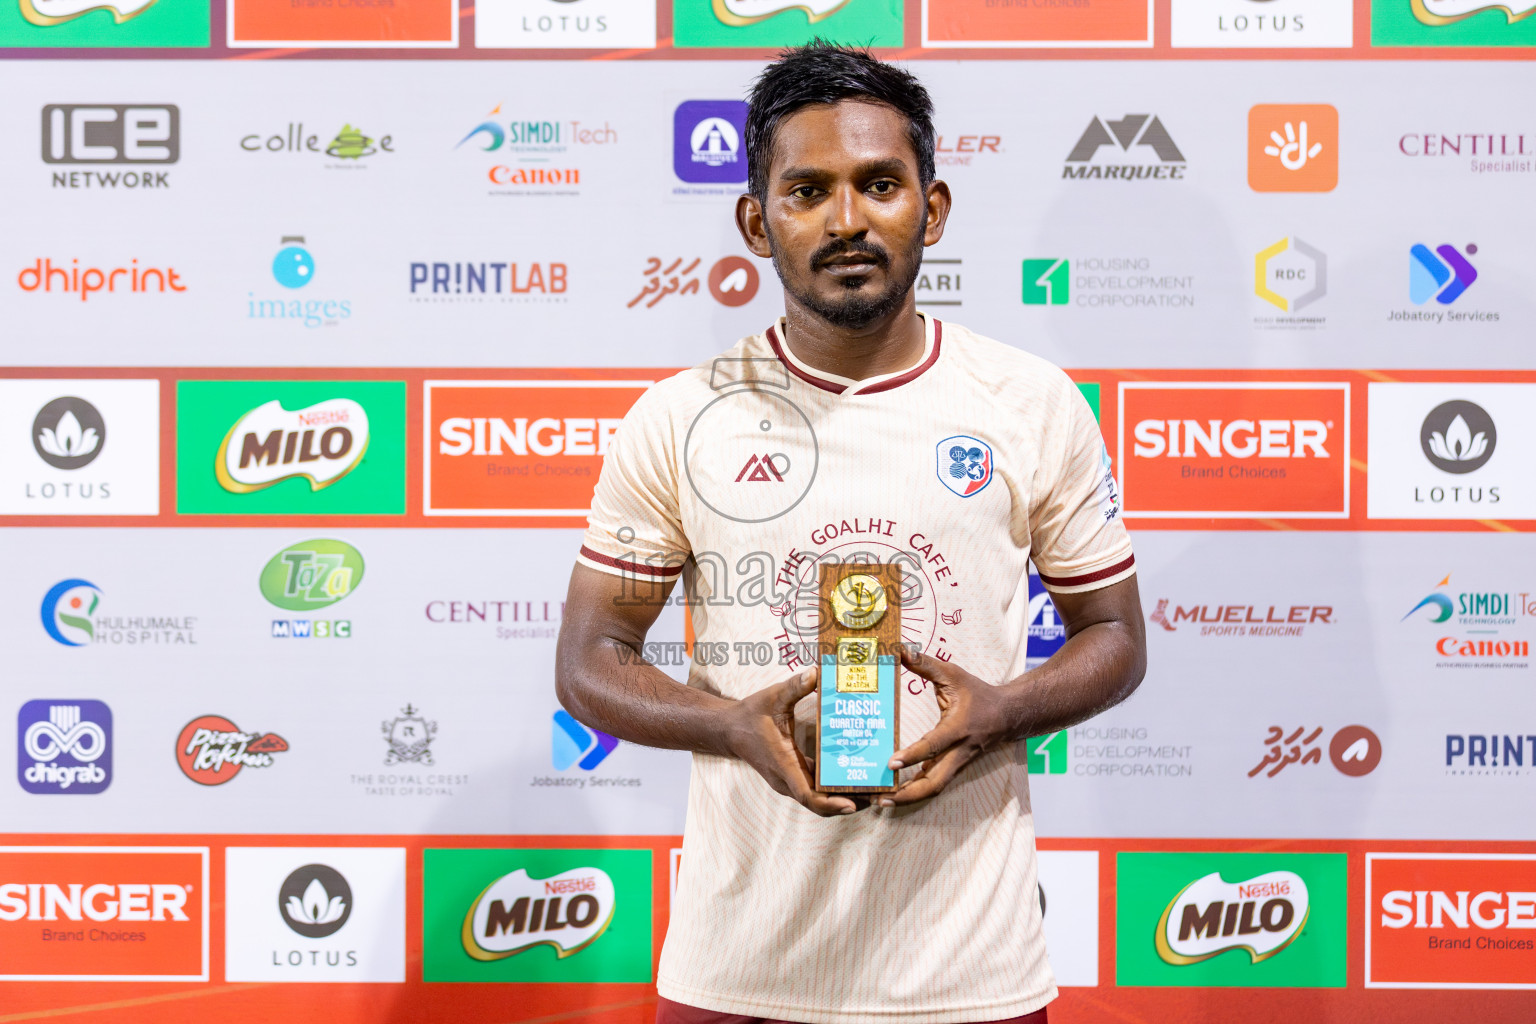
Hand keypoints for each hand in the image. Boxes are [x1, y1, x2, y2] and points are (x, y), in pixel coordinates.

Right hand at [726, 667, 859, 816]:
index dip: (831, 803)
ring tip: (871, 790)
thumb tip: (815, 673)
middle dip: (848, 802)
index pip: (808, 795)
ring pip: (817, 799)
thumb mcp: (772, 697)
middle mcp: (785, 779)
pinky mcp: (790, 777)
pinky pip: (813, 790)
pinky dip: (832, 789)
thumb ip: (794, 686)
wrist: (729, 729)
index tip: (853, 804)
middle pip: (819, 803)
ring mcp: (787, 781)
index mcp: (783, 763)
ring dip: (842, 798)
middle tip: (877, 796)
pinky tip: (851, 778)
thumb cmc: (750, 715)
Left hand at [882, 648, 1013, 807]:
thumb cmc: (978, 693)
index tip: (891, 763)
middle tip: (882, 798)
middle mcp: (959, 751)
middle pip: (935, 782)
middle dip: (908, 794)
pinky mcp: (955, 767)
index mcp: (958, 728)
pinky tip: (897, 793)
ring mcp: (958, 762)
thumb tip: (900, 650)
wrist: (1008, 715)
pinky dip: (917, 790)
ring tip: (884, 801)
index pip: (933, 745)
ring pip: (936, 787)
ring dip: (910, 797)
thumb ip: (926, 664)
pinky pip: (936, 782)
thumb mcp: (954, 674)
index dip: (913, 755)